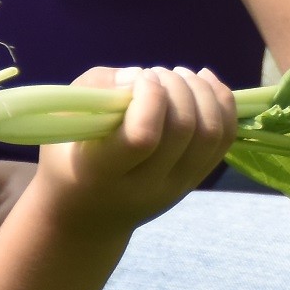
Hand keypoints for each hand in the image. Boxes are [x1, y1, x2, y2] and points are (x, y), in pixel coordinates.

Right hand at [35, 66, 240, 236]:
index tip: (137, 79)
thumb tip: (141, 75)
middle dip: (176, 87)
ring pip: (212, 133)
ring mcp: (176, 187)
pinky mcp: (195, 180)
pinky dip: (222, 102)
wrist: (85, 214)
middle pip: (184, 130)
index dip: (149, 97)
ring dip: (201, 91)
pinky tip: (203, 80)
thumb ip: (98, 88)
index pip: (143, 136)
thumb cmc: (69, 157)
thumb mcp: (64, 119)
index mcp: (103, 174)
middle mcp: (146, 186)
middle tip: (155, 74)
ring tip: (178, 75)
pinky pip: (224, 138)